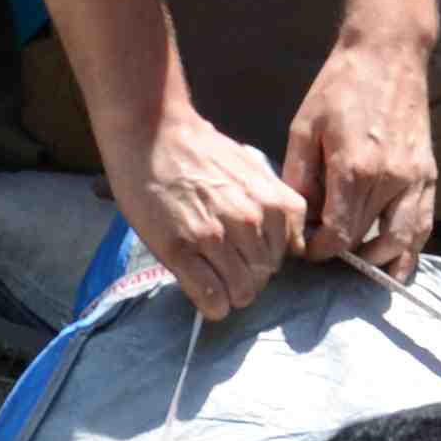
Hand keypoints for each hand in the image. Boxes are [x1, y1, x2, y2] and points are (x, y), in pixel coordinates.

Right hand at [111, 105, 308, 319]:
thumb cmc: (201, 150)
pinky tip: (204, 294)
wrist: (153, 135)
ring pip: (240, 292)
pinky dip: (211, 304)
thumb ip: (272, 203)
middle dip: (248, 278)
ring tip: (213, 278)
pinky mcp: (182, 252)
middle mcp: (250, 223)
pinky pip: (211, 298)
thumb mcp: (253, 169)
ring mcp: (215, 239)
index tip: (251, 255)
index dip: (268, 258)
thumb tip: (281, 240)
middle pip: (263, 278)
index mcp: (274, 203)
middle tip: (227, 267)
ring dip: (229, 292)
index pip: (287, 256)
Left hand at [283, 34, 439, 275]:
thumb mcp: (305, 128)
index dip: (319, 251)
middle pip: (367, 242)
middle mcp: (390, 180)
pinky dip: (411, 249)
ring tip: (358, 265)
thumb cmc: (340, 86)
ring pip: (402, 242)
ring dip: (379, 262)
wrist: (388, 54)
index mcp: (354, 169)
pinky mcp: (429, 174)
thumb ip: (300, 179)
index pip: (338, 235)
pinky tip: (395, 262)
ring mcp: (415, 179)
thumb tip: (298, 220)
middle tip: (326, 253)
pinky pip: (424, 224)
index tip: (306, 249)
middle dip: (343, 256)